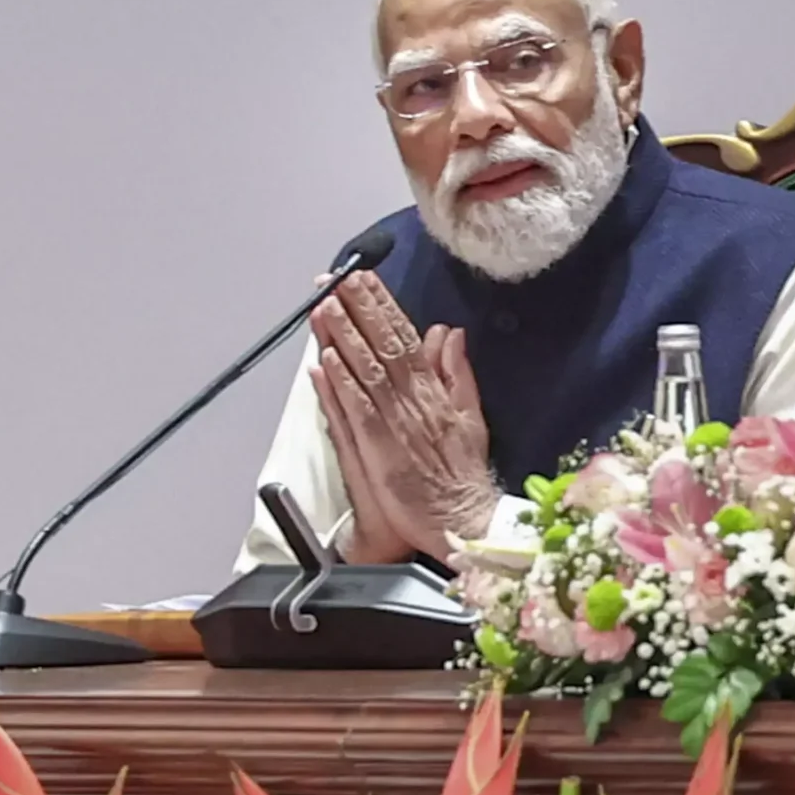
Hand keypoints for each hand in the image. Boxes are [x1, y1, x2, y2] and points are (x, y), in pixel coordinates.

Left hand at [309, 273, 496, 562]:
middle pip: (379, 345)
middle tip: (333, 280)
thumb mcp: (471, 414)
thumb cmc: (463, 471)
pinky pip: (354, 410)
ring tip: (323, 307)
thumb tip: (448, 332)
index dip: (380, 305)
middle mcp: (410, 399)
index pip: (402, 336)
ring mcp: (391, 422)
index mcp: (432, 388)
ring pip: (362, 371)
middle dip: (356, 309)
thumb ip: (457, 372)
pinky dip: (339, 385)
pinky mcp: (375, 448)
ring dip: (342, 338)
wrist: (462, 517)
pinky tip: (323, 361)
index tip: (361, 277)